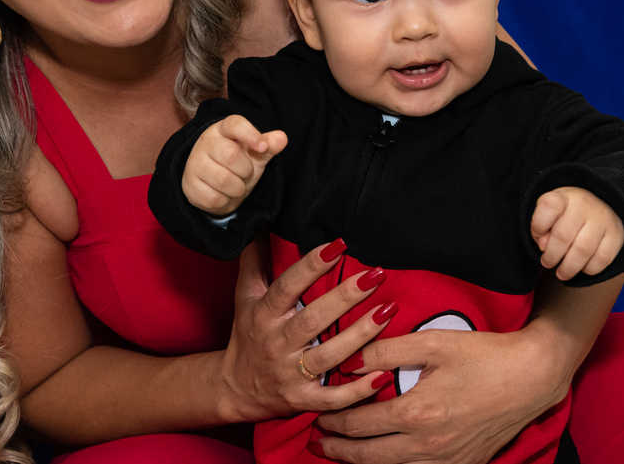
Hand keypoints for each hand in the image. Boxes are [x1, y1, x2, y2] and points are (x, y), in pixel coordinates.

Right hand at [182, 115, 286, 215]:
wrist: (215, 186)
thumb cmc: (238, 164)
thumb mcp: (256, 154)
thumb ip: (269, 145)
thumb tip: (282, 137)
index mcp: (223, 130)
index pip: (234, 124)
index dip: (250, 134)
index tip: (262, 147)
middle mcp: (206, 142)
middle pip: (230, 155)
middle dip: (245, 171)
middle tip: (244, 173)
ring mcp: (194, 163)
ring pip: (223, 180)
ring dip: (237, 188)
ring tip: (235, 185)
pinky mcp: (189, 184)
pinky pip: (214, 198)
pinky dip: (225, 201)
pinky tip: (222, 194)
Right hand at [219, 237, 396, 423]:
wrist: (234, 388)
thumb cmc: (248, 334)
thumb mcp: (245, 296)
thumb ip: (254, 260)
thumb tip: (257, 223)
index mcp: (264, 314)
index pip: (288, 286)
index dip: (311, 266)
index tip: (338, 245)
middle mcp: (276, 343)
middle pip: (313, 319)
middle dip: (345, 297)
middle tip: (375, 275)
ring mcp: (290, 374)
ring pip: (329, 355)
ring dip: (360, 335)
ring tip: (388, 311)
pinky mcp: (303, 400)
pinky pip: (333, 398)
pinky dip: (358, 390)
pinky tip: (383, 374)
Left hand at [315, 324, 569, 462]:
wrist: (532, 376)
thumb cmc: (483, 355)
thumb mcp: (431, 342)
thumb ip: (385, 351)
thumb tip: (349, 361)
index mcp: (416, 414)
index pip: (359, 423)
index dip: (334, 420)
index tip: (317, 415)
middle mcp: (428, 446)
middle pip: (368, 456)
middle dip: (338, 449)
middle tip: (317, 441)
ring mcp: (447, 460)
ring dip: (361, 462)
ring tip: (340, 453)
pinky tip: (383, 458)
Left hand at [531, 186, 623, 279]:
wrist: (598, 208)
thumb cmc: (566, 215)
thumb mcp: (549, 215)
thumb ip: (540, 228)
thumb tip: (544, 246)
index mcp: (564, 197)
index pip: (549, 205)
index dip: (538, 225)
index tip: (538, 235)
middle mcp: (584, 205)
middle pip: (563, 235)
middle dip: (552, 256)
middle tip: (547, 263)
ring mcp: (603, 219)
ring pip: (582, 251)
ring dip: (568, 267)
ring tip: (561, 272)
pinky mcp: (617, 234)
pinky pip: (602, 259)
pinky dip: (589, 269)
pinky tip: (582, 268)